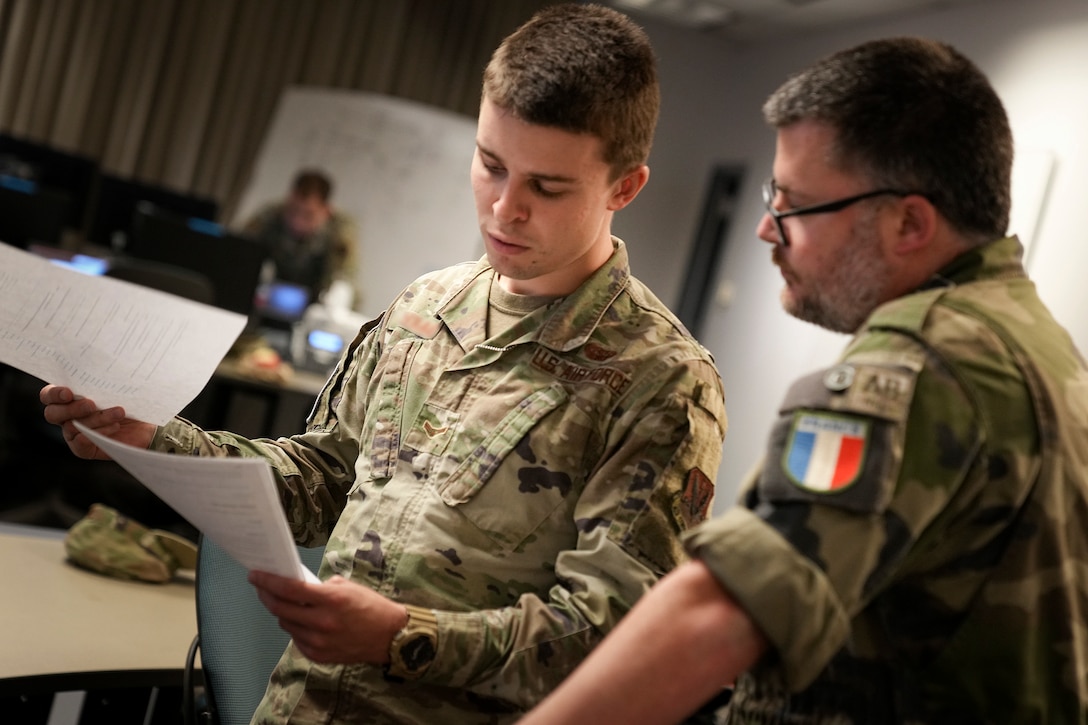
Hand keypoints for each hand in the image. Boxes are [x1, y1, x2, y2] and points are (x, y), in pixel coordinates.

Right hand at [39, 384, 156, 459]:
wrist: (148, 425)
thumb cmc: (129, 401)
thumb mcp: (116, 388)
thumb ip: (102, 382)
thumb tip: (102, 370)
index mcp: (68, 398)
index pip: (48, 395)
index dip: (54, 394)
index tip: (69, 393)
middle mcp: (66, 416)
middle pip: (52, 414)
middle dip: (72, 408)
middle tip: (91, 404)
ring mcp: (73, 433)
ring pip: (72, 427)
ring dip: (97, 419)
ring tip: (119, 413)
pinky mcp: (84, 449)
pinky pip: (82, 443)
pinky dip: (98, 434)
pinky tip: (115, 427)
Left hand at [248, 571, 408, 664]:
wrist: (389, 637)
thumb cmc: (371, 606)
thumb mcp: (348, 587)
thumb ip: (321, 588)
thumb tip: (298, 588)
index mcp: (331, 600)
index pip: (289, 589)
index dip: (268, 581)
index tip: (255, 575)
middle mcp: (322, 622)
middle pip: (280, 608)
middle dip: (266, 595)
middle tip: (261, 587)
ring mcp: (318, 642)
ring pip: (285, 624)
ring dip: (281, 612)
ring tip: (283, 603)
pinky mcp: (318, 656)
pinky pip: (296, 638)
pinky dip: (295, 627)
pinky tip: (301, 621)